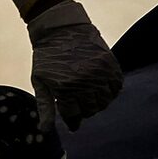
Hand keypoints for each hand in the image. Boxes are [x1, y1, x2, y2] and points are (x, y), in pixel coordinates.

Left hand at [26, 0, 122, 126]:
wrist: (60, 27)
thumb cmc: (46, 55)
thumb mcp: (40, 81)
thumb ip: (45, 107)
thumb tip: (45, 131)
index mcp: (65, 89)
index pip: (74, 116)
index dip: (72, 120)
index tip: (71, 121)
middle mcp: (84, 83)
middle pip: (90, 110)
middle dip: (83, 111)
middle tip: (78, 105)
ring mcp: (99, 73)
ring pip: (105, 101)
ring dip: (97, 103)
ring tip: (89, 97)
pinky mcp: (110, 63)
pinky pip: (117, 87)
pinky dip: (111, 92)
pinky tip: (101, 89)